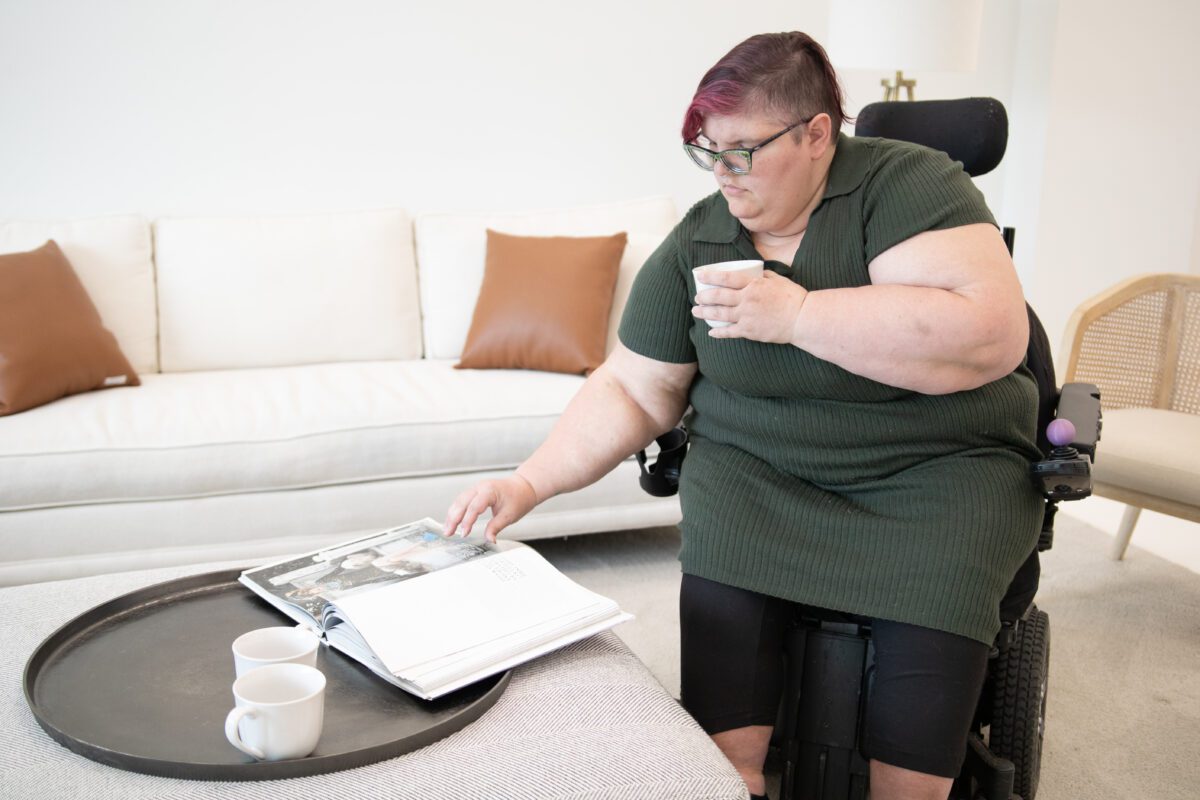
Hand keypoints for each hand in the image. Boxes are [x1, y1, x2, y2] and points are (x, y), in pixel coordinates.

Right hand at [443, 474, 538, 542]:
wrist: (523, 487)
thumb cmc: (518, 498)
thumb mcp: (509, 515)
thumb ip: (496, 527)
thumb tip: (489, 540)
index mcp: (489, 490)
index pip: (474, 506)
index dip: (467, 521)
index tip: (464, 534)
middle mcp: (480, 487)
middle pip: (462, 502)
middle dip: (453, 518)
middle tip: (448, 533)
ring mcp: (476, 488)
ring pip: (459, 501)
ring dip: (452, 515)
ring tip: (447, 530)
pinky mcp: (474, 492)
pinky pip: (462, 501)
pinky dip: (456, 511)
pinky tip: (452, 522)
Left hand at [692, 269, 808, 343]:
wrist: (802, 319)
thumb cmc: (793, 297)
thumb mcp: (778, 279)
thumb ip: (763, 275)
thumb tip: (754, 271)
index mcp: (753, 284)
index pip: (726, 278)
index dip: (711, 277)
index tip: (700, 276)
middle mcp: (747, 299)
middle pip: (719, 297)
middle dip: (704, 297)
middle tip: (697, 297)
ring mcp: (746, 316)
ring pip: (720, 314)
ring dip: (705, 312)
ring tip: (696, 311)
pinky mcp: (749, 331)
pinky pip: (730, 332)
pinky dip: (719, 332)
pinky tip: (711, 332)